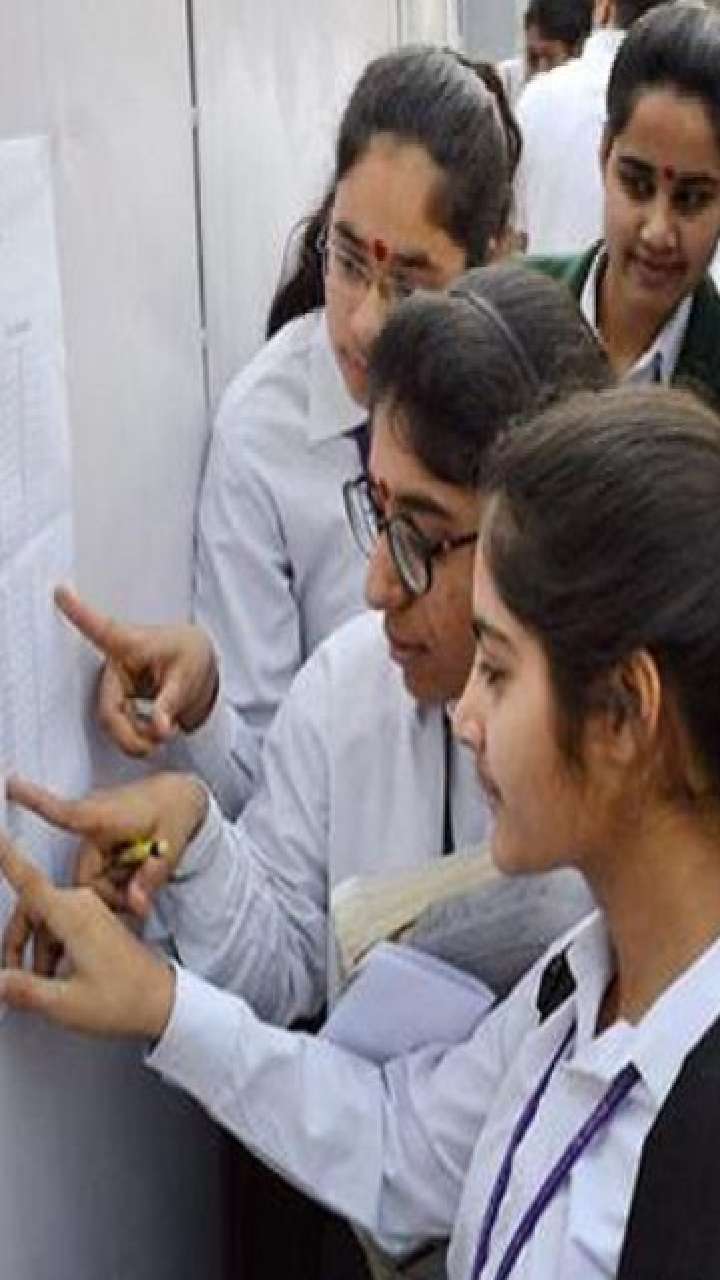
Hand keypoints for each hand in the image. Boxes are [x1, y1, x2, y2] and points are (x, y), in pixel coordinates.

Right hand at [0, 831, 174, 1039]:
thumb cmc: (126, 998)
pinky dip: (50, 948)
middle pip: (31, 908)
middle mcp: (82, 904)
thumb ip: (25, 990)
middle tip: (11, 974)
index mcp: (74, 913)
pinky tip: (54, 977)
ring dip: (34, 950)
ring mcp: (91, 910)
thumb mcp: (67, 1003)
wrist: (164, 1001)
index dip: (7, 857)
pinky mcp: (96, 920)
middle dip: (17, 942)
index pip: (28, 880)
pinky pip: (60, 925)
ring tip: (39, 986)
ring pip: (45, 919)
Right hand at [3, 772, 207, 971]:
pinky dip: (116, 874)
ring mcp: (94, 830)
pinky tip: (135, 867)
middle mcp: (91, 821)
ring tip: (143, 871)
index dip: (32, 802)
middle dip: (111, 891)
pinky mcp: (98, 837)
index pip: (61, 812)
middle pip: (84, 878)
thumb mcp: (172, 846)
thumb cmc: (176, 810)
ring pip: (93, 877)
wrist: (183, 794)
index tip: (8, 784)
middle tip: (141, 892)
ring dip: (115, 883)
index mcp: (103, 816)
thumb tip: (134, 905)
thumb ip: (152, 877)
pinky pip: (98, 868)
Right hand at [55, 585, 218, 756]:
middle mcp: (116, 665)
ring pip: (112, 725)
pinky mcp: (118, 702)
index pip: (101, 630)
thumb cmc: (189, 656)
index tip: (61, 593)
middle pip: (108, 711)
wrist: (197, 665)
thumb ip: (170, 704)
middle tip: (157, 743)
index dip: (78, 613)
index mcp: (131, 645)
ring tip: (165, 732)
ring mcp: (115, 686)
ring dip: (138, 739)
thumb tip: (159, 731)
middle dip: (132, 735)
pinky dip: (139, 739)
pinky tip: (157, 732)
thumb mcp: (187, 677)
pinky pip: (120, 730)